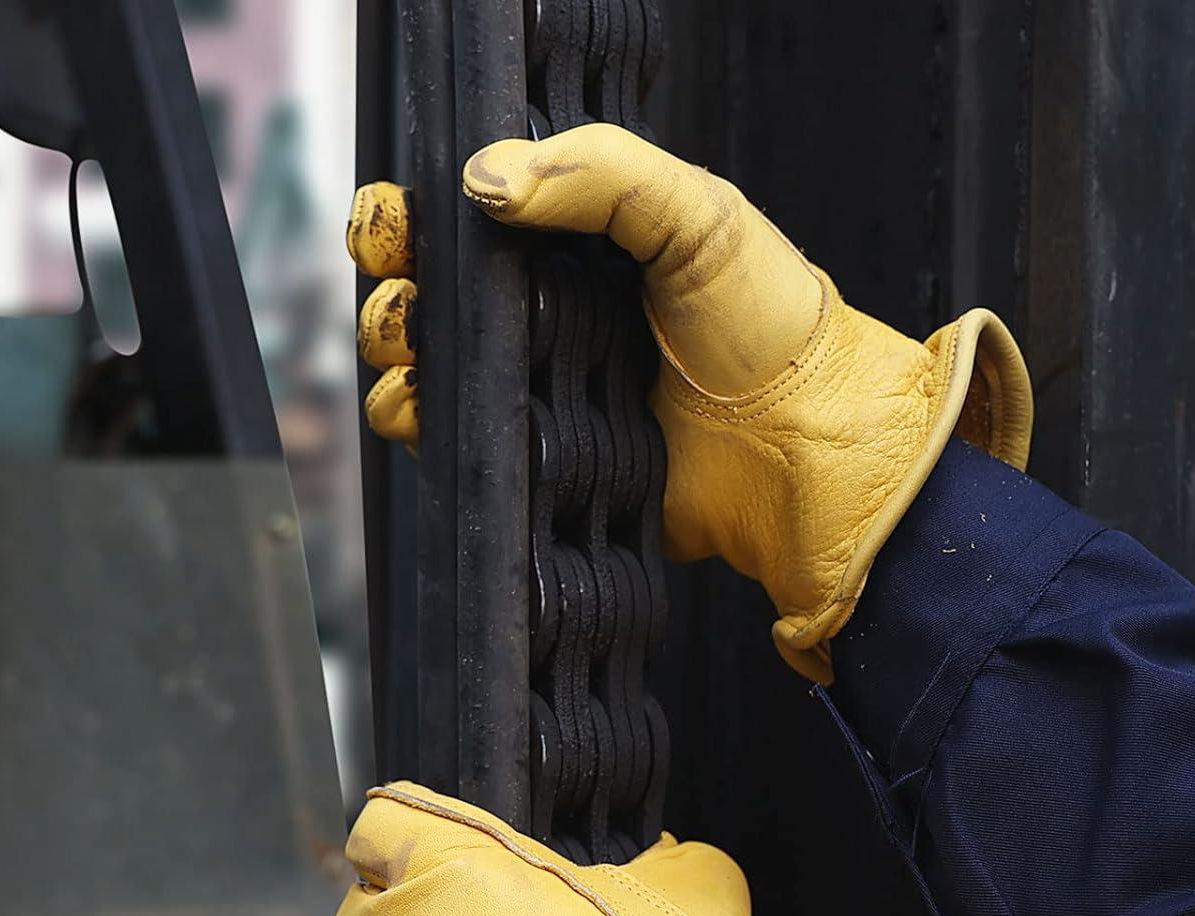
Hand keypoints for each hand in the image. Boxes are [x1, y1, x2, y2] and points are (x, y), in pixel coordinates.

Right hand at [348, 125, 1031, 680]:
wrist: (801, 447)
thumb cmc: (766, 324)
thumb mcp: (692, 211)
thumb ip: (596, 171)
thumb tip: (481, 182)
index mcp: (573, 247)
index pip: (461, 219)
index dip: (410, 216)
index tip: (397, 222)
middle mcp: (543, 318)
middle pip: (423, 294)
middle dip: (393, 288)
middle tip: (411, 294)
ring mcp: (536, 394)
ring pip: (420, 369)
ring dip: (397, 355)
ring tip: (421, 351)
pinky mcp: (539, 465)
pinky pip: (454, 448)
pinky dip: (421, 426)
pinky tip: (432, 409)